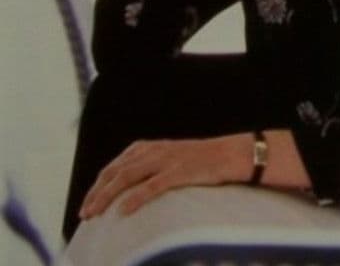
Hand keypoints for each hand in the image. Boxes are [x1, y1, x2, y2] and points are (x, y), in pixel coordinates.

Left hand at [78, 134, 249, 219]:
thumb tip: (129, 191)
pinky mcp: (180, 171)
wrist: (232, 154)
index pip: (113, 167)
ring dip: (106, 196)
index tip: (87, 205)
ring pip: (127, 177)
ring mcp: (166, 160)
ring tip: (94, 214)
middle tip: (85, 214)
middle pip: (115, 172)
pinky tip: (123, 211)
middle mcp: (153, 151)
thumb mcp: (170, 159)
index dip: (97, 187)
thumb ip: (150, 168)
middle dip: (96, 194)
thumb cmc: (203, 161)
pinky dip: (135, 198)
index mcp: (148, 147)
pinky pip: (152, 186)